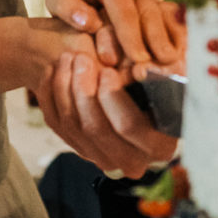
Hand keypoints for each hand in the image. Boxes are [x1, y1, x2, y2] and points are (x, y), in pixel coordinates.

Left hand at [33, 51, 178, 178]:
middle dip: (83, 89)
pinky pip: (56, 123)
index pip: (128, 126)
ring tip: (67, 57)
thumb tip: (142, 69)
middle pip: (94, 127)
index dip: (113, 97)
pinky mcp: (78, 147)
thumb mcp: (167, 86)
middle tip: (81, 58)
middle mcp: (129, 160)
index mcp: (158, 145)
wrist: (145, 113)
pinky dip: (50, 94)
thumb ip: (158, 78)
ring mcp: (100, 157)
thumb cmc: (161, 92)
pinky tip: (53, 70)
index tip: (106, 70)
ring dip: (64, 87)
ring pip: (71, 125)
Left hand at [46, 0, 185, 73]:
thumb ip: (66, 8)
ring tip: (172, 65)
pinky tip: (182, 57)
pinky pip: (178, 19)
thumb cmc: (73, 3)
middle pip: (149, 15)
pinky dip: (181, 38)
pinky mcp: (167, 1)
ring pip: (167, 17)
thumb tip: (88, 21)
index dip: (131, 37)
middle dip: (154, 42)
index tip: (137, 60)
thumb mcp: (58, 1)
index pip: (123, 11)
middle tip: (157, 68)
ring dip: (170, 42)